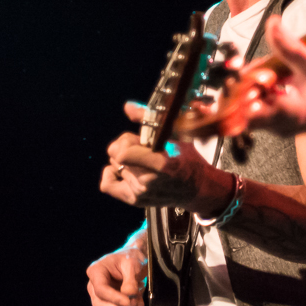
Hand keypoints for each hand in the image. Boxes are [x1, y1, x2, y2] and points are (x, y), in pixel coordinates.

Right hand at [86, 246, 146, 305]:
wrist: (136, 260)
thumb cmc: (131, 257)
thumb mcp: (133, 263)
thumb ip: (130, 279)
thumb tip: (128, 295)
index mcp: (96, 272)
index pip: (100, 290)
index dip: (114, 298)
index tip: (128, 301)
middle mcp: (94, 287)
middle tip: (135, 300)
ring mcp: (101, 298)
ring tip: (138, 296)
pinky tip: (138, 300)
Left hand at [99, 102, 227, 210]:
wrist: (197, 188)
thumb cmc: (189, 161)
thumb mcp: (176, 136)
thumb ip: (149, 120)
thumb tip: (127, 106)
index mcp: (161, 164)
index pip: (122, 153)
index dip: (125, 141)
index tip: (139, 139)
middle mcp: (148, 182)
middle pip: (115, 156)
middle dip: (126, 146)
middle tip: (143, 148)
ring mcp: (140, 193)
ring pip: (113, 165)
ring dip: (123, 158)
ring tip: (141, 160)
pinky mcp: (135, 200)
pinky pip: (107, 184)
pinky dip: (112, 173)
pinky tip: (125, 169)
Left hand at [233, 16, 305, 133]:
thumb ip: (288, 46)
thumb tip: (271, 24)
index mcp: (285, 114)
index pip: (247, 111)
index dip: (240, 90)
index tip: (243, 70)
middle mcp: (282, 125)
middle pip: (247, 108)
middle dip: (246, 85)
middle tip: (251, 65)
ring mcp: (286, 124)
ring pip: (258, 106)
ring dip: (257, 86)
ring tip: (264, 68)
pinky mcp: (291, 119)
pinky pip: (270, 105)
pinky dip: (269, 90)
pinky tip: (276, 75)